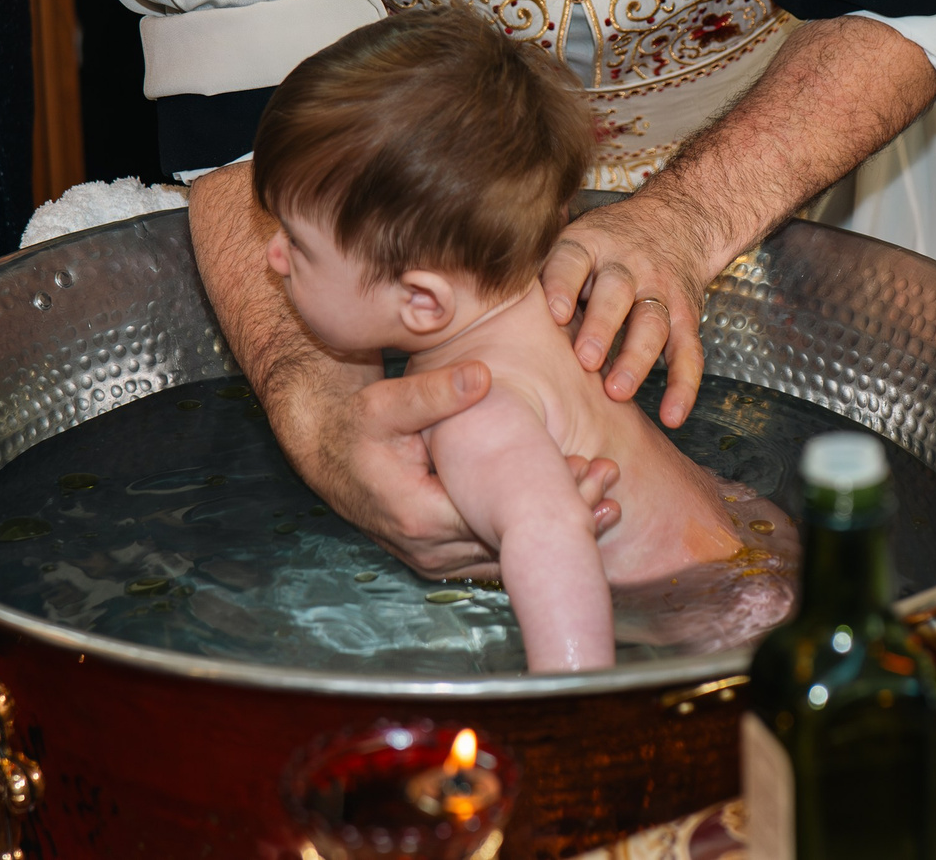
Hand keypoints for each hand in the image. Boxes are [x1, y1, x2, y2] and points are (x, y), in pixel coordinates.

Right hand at [297, 361, 622, 578]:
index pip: (498, 518)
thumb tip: (481, 375)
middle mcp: (429, 549)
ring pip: (505, 554)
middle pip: (509, 543)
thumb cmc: (355, 425)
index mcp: (420, 515)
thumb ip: (434, 393)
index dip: (546, 498)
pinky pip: (492, 554)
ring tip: (608, 502)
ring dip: (552, 532)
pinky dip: (528, 539)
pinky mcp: (438, 556)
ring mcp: (433, 558)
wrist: (325, 451)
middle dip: (562, 516)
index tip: (587, 468)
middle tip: (610, 483)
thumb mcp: (386, 403)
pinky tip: (570, 518)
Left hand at [540, 193, 719, 428]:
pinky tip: (671, 417)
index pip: (572, 261)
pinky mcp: (686, 315)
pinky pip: (688, 351)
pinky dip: (683, 386)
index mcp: (588, 246)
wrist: (675, 221)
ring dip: (636, 358)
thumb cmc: (602, 245)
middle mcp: (626, 266)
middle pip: (616, 293)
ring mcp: (659, 290)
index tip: (553, 313)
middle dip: (602, 326)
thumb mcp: (570, 242)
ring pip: (652, 323)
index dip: (563, 285)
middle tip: (585, 360)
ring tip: (617, 392)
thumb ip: (535, 270)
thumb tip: (467, 300)